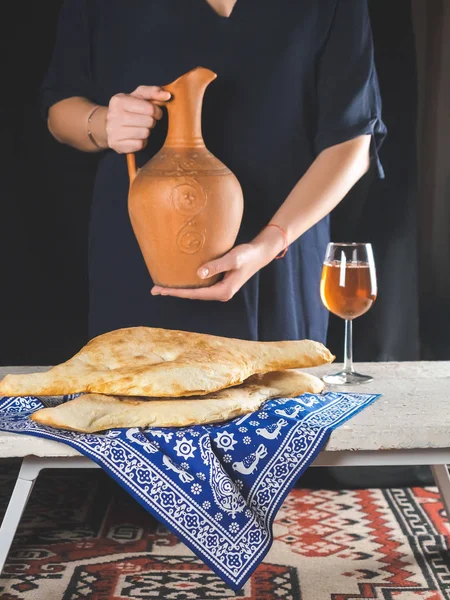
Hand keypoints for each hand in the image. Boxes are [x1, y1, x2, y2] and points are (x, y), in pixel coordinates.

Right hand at [106, 85, 170, 153]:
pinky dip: (141, 142)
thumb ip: (153, 92)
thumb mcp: (138, 96)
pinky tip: (136, 137)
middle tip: (146, 121)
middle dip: (151, 122)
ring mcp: (113, 131)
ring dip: (147, 132)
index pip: (149, 108)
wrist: (109, 125)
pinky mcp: (116, 145)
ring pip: (145, 134)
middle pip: (149, 121)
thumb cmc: (128, 109)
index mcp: (118, 100)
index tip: (156, 113)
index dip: (157, 111)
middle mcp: (113, 115)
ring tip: (140, 128)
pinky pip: (139, 145)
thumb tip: (167, 95)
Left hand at [151, 226, 286, 300]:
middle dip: (173, 292)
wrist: (259, 254)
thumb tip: (198, 274)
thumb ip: (216, 266)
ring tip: (162, 286)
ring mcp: (220, 289)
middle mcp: (220, 294)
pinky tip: (179, 280)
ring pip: (195, 291)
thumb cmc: (247, 255)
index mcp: (223, 291)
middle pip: (192, 295)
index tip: (161, 290)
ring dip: (179, 289)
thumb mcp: (232, 258)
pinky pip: (200, 286)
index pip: (194, 294)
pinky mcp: (219, 283)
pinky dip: (188, 284)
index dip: (176, 292)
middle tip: (154, 290)